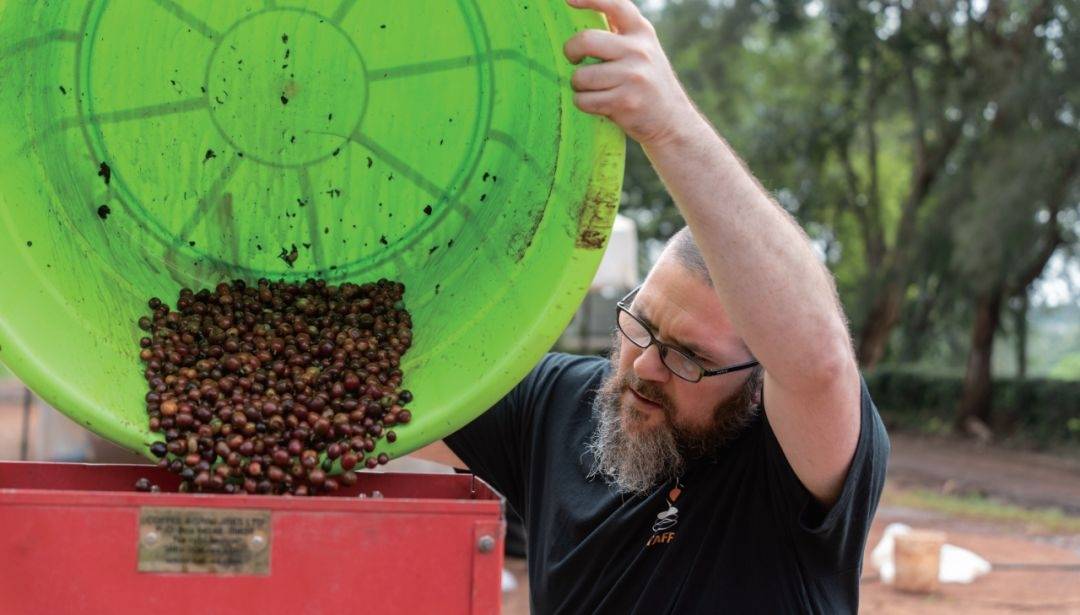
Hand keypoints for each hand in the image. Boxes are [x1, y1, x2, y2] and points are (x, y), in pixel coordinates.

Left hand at [564, 0, 698, 146]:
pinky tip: (599, 104)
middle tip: (573, 59)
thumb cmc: (647, 82)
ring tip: (593, 89)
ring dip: (579, 86)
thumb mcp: (643, 50)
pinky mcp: (625, 101)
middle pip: (586, 40)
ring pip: (581, 76)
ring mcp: (633, 76)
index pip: (614, 4)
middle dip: (571, 51)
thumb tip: (583, 18)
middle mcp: (639, 50)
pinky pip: (585, 100)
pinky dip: (584, 104)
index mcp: (642, 32)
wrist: (672, 119)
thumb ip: (620, 33)